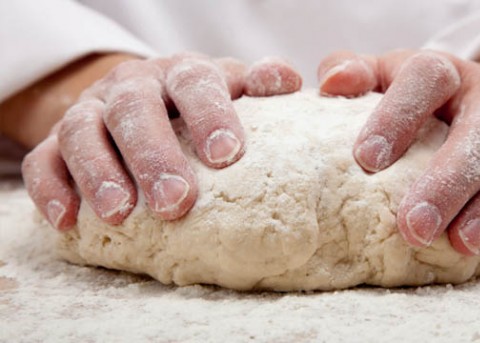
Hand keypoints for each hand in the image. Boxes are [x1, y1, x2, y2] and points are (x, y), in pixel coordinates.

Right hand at [22, 53, 301, 229]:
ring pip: (83, 132)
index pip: (194, 84)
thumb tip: (290, 82)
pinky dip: (51, 188)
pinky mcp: (56, 142)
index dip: (210, 115)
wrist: (137, 96)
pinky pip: (44, 159)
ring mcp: (91, 112)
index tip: (227, 155)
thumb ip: (258, 85)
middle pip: (135, 110)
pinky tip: (68, 220)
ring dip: (100, 173)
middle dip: (154, 156)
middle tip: (176, 202)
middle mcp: (132, 88)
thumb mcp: (228, 88)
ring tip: (120, 215)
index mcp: (180, 74)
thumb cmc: (195, 103)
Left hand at [318, 49, 479, 254]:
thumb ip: (353, 72)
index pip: (427, 78)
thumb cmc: (415, 101)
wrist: (476, 104)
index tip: (366, 160)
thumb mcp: (382, 80)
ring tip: (460, 244)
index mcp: (445, 72)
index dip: (397, 115)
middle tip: (414, 227)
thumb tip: (334, 83)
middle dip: (448, 182)